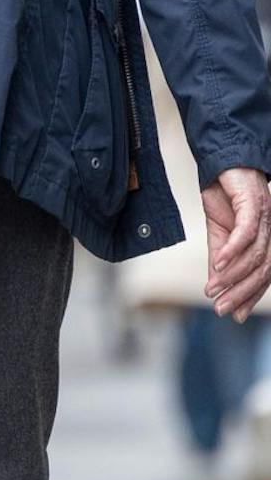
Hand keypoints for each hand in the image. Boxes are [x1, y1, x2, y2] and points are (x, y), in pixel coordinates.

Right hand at [204, 167, 270, 321]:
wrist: (221, 164)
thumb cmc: (223, 197)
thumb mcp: (217, 233)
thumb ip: (218, 258)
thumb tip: (214, 285)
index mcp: (266, 241)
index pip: (263, 275)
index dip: (249, 296)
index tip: (234, 315)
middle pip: (261, 270)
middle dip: (241, 292)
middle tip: (222, 308)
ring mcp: (266, 220)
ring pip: (255, 255)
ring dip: (233, 275)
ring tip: (214, 288)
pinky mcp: (255, 205)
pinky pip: (247, 233)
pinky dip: (232, 250)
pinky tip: (217, 263)